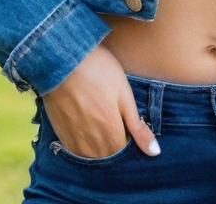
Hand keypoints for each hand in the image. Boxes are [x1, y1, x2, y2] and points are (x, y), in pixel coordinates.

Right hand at [40, 43, 160, 158]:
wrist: (62, 60)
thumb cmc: (98, 71)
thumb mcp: (124, 94)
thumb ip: (138, 127)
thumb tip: (154, 152)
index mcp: (112, 135)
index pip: (126, 152)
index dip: (130, 137)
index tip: (127, 121)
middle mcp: (92, 145)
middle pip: (110, 156)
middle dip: (115, 142)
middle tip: (113, 116)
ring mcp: (74, 143)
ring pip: (93, 156)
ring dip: (100, 145)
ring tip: (99, 116)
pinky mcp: (61, 136)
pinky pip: (77, 152)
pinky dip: (84, 143)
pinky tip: (85, 121)